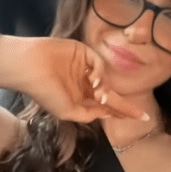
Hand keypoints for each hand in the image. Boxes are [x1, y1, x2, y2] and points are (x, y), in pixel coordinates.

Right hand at [19, 37, 150, 123]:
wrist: (30, 68)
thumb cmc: (45, 92)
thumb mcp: (67, 112)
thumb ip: (88, 114)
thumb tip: (107, 113)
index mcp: (79, 99)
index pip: (104, 108)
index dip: (121, 113)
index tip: (140, 119)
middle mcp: (83, 84)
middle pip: (110, 96)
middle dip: (124, 106)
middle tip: (140, 115)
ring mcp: (84, 68)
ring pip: (105, 80)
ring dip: (106, 90)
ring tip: (100, 96)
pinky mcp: (83, 53)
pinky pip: (98, 64)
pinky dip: (100, 73)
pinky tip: (95, 81)